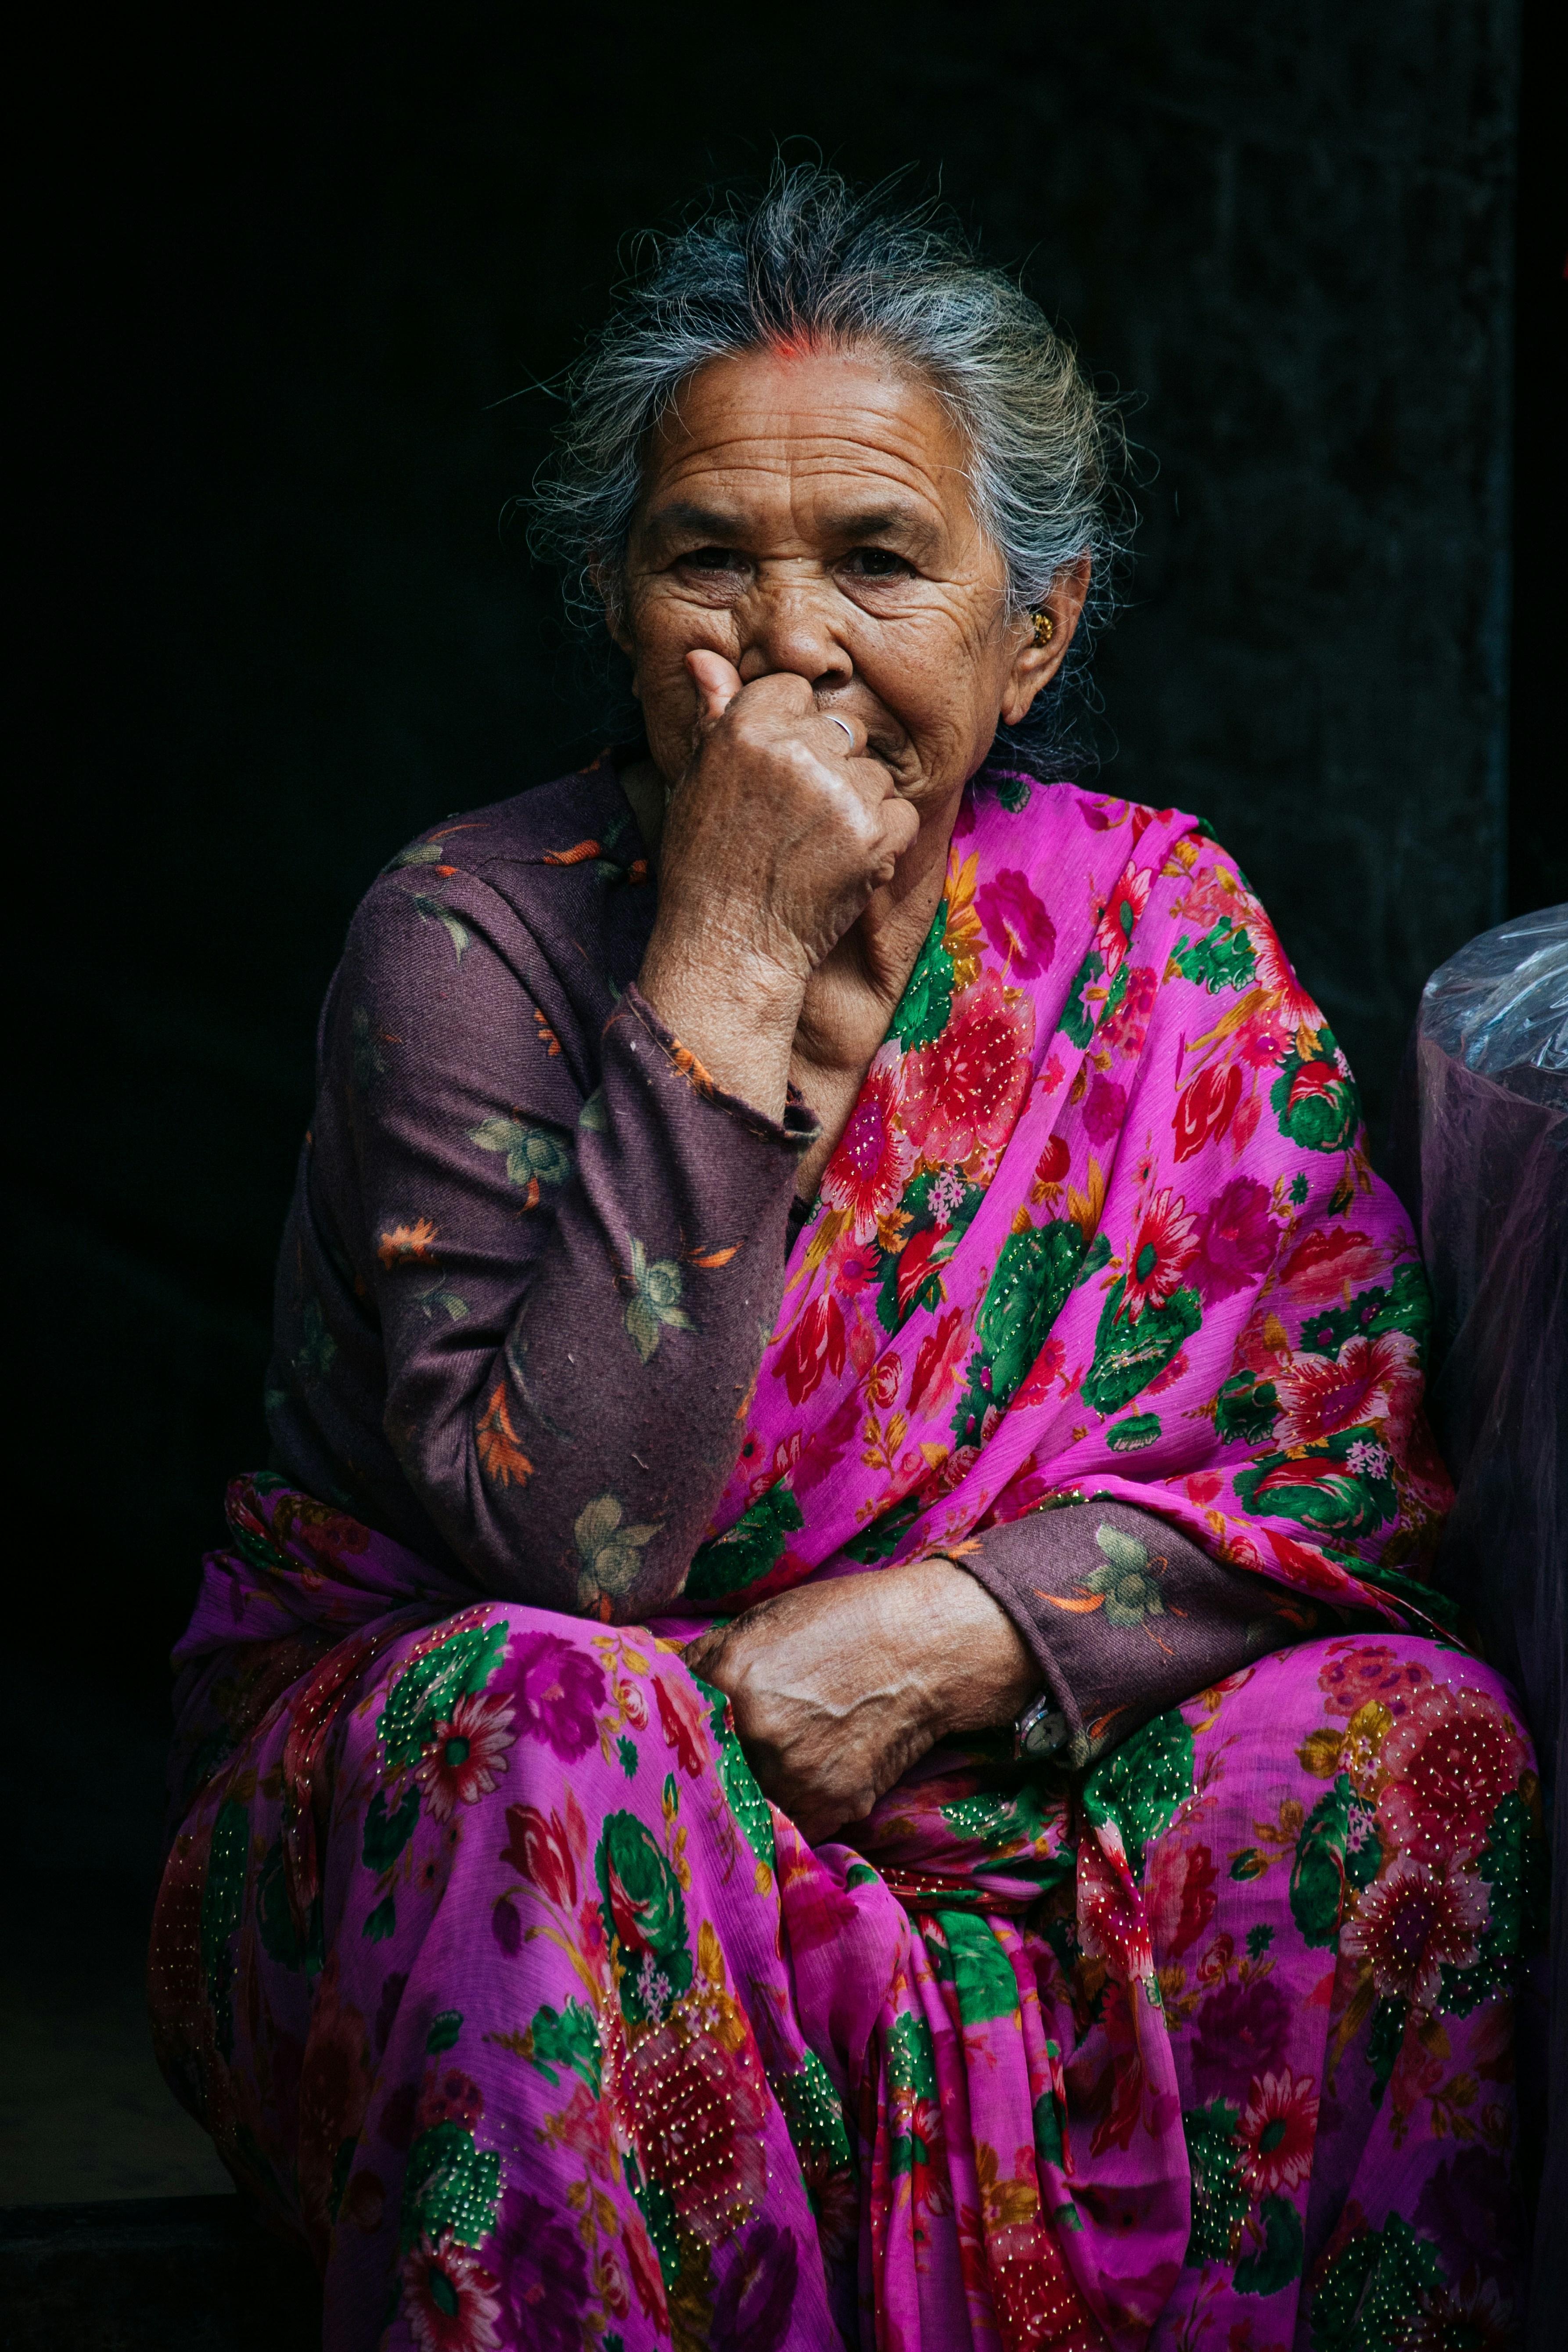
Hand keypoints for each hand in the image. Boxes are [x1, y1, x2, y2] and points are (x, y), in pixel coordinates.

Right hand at [637, 652, 919, 1115]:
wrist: (729, 947)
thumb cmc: (706, 865)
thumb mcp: (697, 781)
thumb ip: (713, 714)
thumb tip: (703, 654)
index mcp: (747, 727)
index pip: (795, 689)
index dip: (790, 732)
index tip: (775, 776)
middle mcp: (795, 749)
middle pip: (841, 728)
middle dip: (828, 766)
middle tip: (793, 820)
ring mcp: (840, 791)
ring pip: (874, 771)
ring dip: (857, 804)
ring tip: (813, 847)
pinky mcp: (875, 833)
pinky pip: (901, 812)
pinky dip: (883, 840)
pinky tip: (842, 865)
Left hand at [682, 1556, 1037, 1845]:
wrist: (924, 1649)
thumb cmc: (841, 1622)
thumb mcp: (761, 1621)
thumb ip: (703, 1658)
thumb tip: (655, 1686)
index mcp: (729, 1680)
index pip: (671, 1728)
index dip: (670, 1739)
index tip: (669, 1748)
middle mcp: (758, 1734)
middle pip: (705, 1773)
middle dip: (706, 1772)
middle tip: (713, 1767)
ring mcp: (797, 1775)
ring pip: (745, 1805)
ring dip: (746, 1797)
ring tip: (765, 1773)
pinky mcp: (833, 1805)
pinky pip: (790, 1826)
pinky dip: (788, 1811)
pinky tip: (800, 1782)